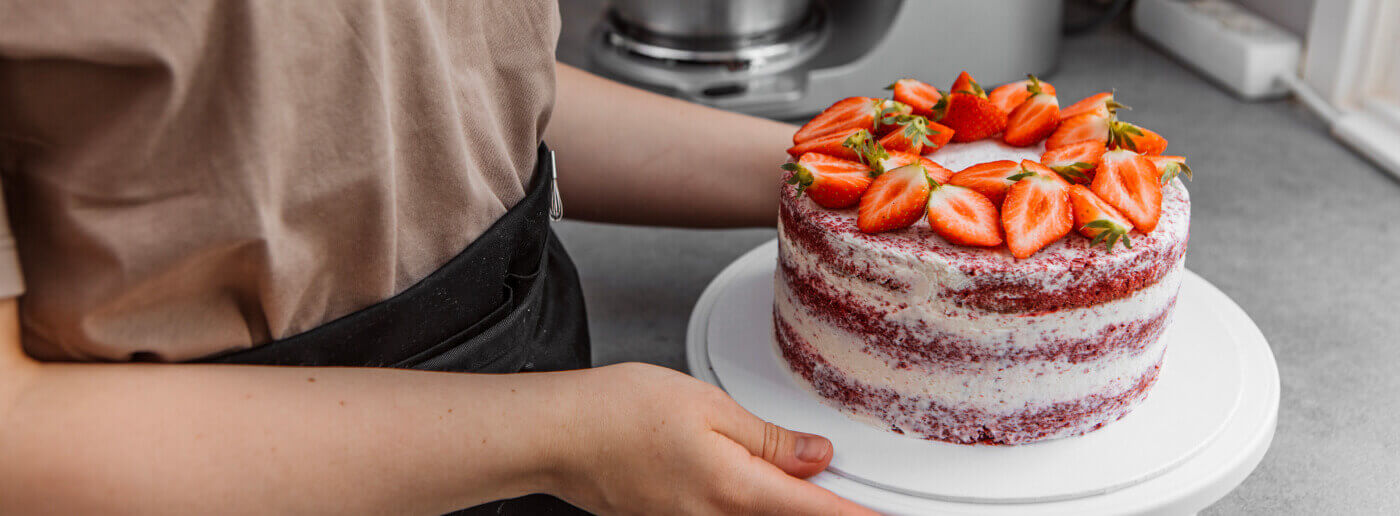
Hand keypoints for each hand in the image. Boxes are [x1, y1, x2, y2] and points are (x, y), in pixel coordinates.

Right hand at [547, 362, 875, 514]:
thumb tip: (816, 458)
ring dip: (790, 503)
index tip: (890, 515)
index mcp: (735, 492)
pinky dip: (755, 504)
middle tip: (848, 483)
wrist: (557, 436)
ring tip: (808, 478)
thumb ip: (769, 440)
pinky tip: (758, 482)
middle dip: (825, 506)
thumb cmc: (618, 414)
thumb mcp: (708, 406)